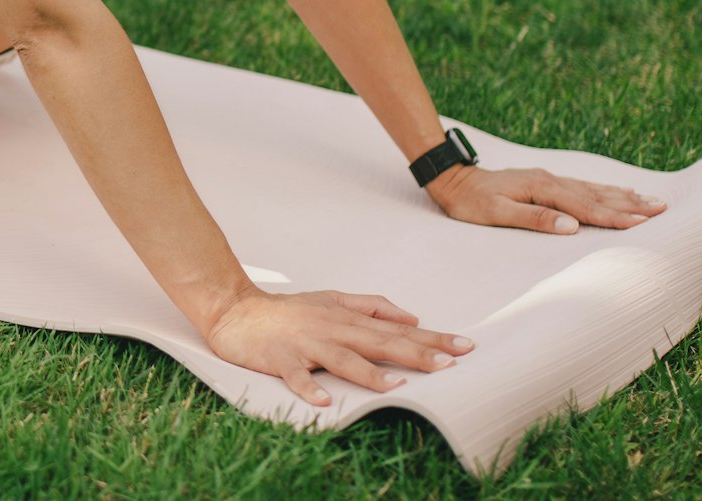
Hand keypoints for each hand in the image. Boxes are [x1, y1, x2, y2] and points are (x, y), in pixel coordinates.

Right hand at [204, 287, 473, 406]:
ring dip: (368, 374)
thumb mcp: (332, 300)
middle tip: (448, 366)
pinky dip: (308, 388)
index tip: (465, 347)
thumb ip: (372, 306)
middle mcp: (331, 330)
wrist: (235, 310)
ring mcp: (305, 344)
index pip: (397, 330)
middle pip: (378, 343)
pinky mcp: (279, 359)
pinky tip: (323, 402)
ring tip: (395, 388)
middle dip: (414, 354)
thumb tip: (412, 316)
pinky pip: (295, 376)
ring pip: (341, 359)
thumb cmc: (288, 310)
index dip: (431, 338)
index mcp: (346, 318)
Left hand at [426, 164, 667, 233]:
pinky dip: (604, 189)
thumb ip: (534, 219)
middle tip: (663, 208)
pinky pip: (583, 186)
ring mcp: (549, 180)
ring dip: (622, 195)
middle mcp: (551, 181)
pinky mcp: (545, 182)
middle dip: (630, 203)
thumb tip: (571, 226)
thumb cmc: (470, 202)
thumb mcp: (496, 214)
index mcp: (543, 190)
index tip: (643, 223)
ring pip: (593, 189)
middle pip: (597, 195)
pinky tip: (617, 189)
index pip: (586, 208)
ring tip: (651, 200)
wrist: (452, 179)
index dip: (615, 217)